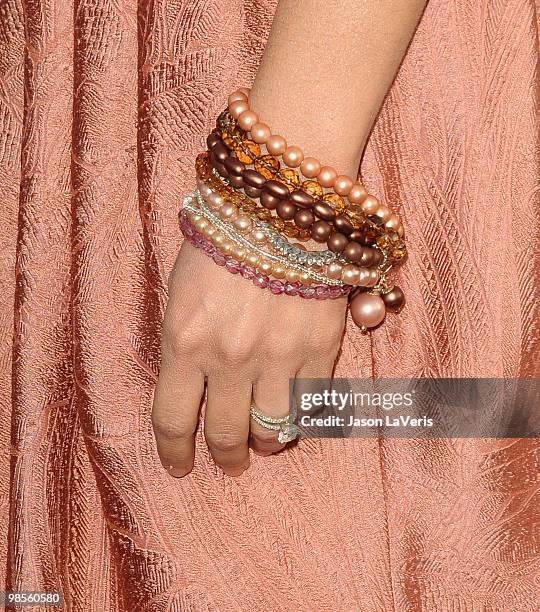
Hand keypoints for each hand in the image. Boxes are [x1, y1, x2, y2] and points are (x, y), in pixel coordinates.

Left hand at [151, 240, 346, 476]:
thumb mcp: (181, 291)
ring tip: (264, 442)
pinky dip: (300, 418)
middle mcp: (229, 358)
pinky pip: (310, 406)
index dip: (174, 452)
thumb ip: (184, 345)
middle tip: (229, 464)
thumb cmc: (223, 238)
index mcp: (184, 341)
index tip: (180, 465)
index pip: (172, 420)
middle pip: (225, 434)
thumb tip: (196, 390)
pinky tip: (293, 415)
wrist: (281, 203)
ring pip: (271, 430)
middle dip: (225, 457)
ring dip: (266, 443)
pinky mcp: (319, 348)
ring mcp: (278, 356)